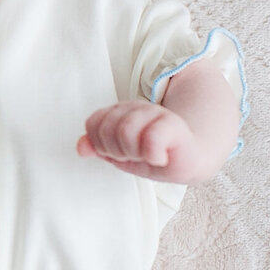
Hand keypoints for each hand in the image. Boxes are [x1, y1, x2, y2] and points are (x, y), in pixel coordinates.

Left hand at [76, 101, 210, 183]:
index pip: (93, 123)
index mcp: (120, 112)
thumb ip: (98, 146)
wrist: (189, 160)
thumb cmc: (153, 155)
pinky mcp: (174, 126)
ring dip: (135, 153)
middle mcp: (136, 108)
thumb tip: (80, 147)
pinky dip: (152, 155)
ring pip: (126, 132)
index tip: (118, 151)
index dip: (101, 143)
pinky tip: (159, 158)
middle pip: (107, 128)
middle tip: (135, 155)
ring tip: (148, 156)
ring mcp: (155, 114)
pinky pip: (151, 139)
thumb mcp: (120, 153)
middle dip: (117, 150)